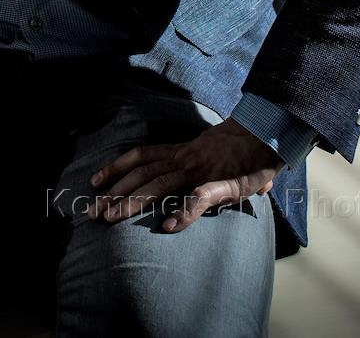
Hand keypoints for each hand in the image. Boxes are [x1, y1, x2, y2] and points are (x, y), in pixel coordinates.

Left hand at [85, 117, 281, 232]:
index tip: (94, 181)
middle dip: (116, 193)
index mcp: (181, 152)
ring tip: (115, 218)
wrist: (267, 133)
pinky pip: (200, 199)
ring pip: (161, 186)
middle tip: (93, 213)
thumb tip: (195, 186)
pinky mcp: (225, 185)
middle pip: (142, 174)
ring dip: (135, 202)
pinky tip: (169, 226)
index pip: (141, 156)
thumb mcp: (212, 155)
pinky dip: (185, 212)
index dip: (116, 167)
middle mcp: (185, 159)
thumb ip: (200, 169)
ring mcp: (202, 172)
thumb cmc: (240, 148)